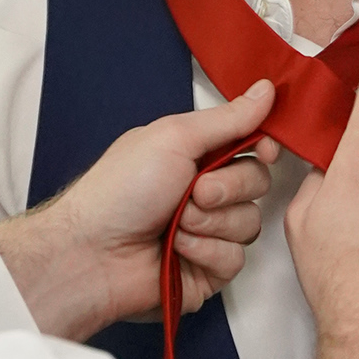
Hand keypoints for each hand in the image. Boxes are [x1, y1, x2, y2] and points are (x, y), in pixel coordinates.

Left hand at [0, 82, 278, 341]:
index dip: (263, 147)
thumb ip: (227, 119)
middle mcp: (206, 193)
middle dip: (228, 187)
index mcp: (196, 156)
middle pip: (257, 183)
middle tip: (194, 192)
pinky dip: (206, 251)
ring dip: (212, 222)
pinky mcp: (208, 270)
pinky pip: (235, 259)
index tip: (263, 150)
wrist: (92, 251)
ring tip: (175, 224)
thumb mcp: (174, 138)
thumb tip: (266, 89)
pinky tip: (177, 250)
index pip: (251, 146)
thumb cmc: (120, 190)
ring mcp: (209, 233)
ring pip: (249, 223)